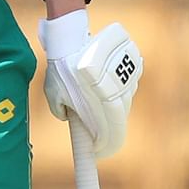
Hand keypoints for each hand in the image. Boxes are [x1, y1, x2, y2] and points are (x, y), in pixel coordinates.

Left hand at [38, 9, 142, 158]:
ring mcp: (128, 82)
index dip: (105, 148)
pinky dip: (117, 94)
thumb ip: (62, 112)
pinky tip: (102, 89)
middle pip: (119, 124)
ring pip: (124, 105)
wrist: (72, 36)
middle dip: (109, 136)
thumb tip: (71, 118)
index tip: (98, 153)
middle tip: (99, 141)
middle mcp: (118, 96)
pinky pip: (127, 89)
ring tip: (96, 108)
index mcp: (99, 106)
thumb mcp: (54, 94)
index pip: (110, 137)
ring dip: (112, 112)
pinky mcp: (134, 69)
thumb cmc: (59, 66)